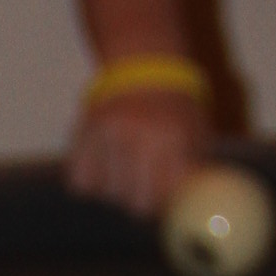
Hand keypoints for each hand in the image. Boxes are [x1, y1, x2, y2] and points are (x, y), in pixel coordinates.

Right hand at [65, 88, 211, 218]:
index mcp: (171, 138)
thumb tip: (190, 214)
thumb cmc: (174, 105)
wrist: (144, 61)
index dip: (164, 206)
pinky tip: (104, 165)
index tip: (165, 202)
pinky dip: (91, 181)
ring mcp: (106, 135)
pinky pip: (80, 183)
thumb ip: (191, 173)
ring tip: (125, 168)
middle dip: (140, 202)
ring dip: (115, 190)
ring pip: (106, 195)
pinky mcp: (81, 135)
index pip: (164, 198)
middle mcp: (136, 137)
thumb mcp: (195, 133)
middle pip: (134, 204)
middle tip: (145, 187)